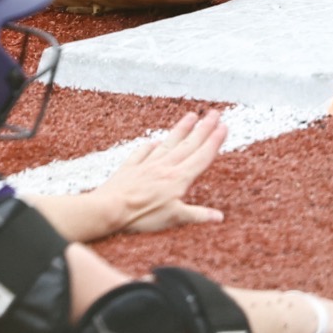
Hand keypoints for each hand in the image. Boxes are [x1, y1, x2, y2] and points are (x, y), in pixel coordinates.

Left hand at [90, 111, 226, 235]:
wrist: (109, 208)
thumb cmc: (142, 215)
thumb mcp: (175, 218)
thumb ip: (198, 215)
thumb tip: (219, 216)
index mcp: (178, 178)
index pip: (201, 157)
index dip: (214, 142)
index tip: (224, 127)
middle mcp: (164, 167)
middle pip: (188, 145)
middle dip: (204, 129)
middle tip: (214, 113)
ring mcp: (147, 165)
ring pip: (168, 143)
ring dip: (181, 130)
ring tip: (191, 115)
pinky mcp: (130, 167)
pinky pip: (142, 152)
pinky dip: (150, 145)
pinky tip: (154, 141)